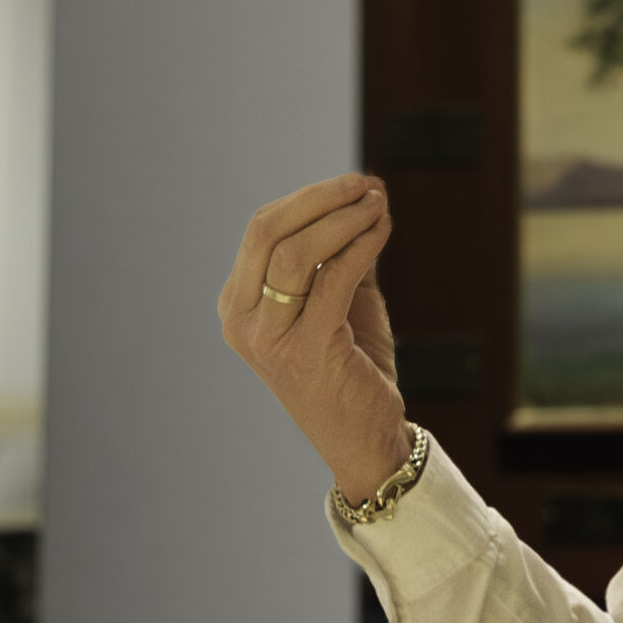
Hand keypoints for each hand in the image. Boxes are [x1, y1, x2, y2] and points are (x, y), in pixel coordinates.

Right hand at [217, 173, 410, 495]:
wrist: (365, 438)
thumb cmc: (351, 366)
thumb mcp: (341, 300)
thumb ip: (344, 251)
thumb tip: (367, 190)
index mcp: (240, 305)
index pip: (262, 230)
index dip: (309, 198)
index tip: (354, 185)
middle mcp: (244, 322)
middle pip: (269, 232)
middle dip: (321, 198)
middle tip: (365, 184)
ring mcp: (271, 339)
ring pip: (298, 253)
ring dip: (344, 219)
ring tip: (379, 205)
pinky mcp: (308, 351)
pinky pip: (335, 280)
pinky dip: (362, 246)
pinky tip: (383, 231)